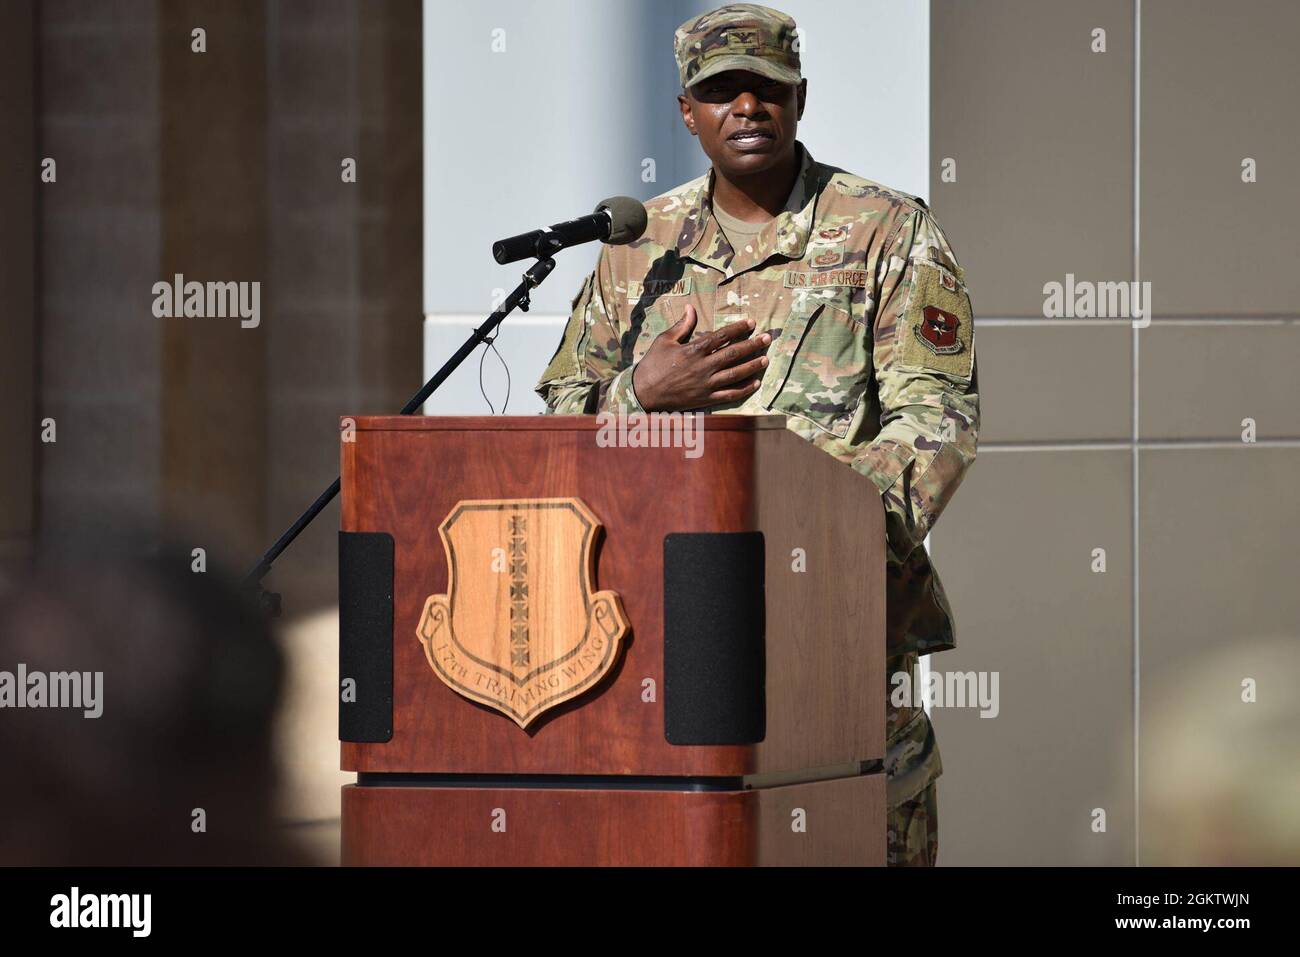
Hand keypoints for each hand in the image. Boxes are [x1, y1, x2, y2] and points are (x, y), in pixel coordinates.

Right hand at [631, 306, 770, 411]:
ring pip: (735, 374)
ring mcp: (706, 384)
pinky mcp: (706, 399)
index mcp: (694, 350)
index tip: (751, 323)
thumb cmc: (653, 364)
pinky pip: (729, 395)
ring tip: (765, 359)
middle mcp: (703, 367)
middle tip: (767, 338)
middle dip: (753, 345)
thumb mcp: (664, 340)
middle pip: (733, 354)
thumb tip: (691, 307)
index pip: (722, 336)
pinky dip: (744, 389)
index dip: (738, 329)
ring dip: (752, 366)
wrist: (644, 392)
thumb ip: (682, 325)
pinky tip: (755, 383)